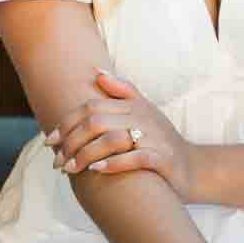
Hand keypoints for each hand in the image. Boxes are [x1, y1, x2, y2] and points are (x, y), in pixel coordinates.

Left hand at [49, 70, 198, 200]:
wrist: (194, 168)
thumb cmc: (162, 140)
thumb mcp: (145, 111)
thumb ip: (123, 91)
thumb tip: (97, 72)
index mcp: (135, 105)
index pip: (92, 107)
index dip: (67, 122)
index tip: (50, 140)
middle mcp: (143, 117)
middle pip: (96, 122)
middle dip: (71, 141)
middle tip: (56, 160)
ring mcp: (154, 138)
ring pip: (111, 140)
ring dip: (85, 155)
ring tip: (69, 168)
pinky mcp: (163, 159)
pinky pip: (135, 157)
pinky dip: (113, 163)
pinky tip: (96, 170)